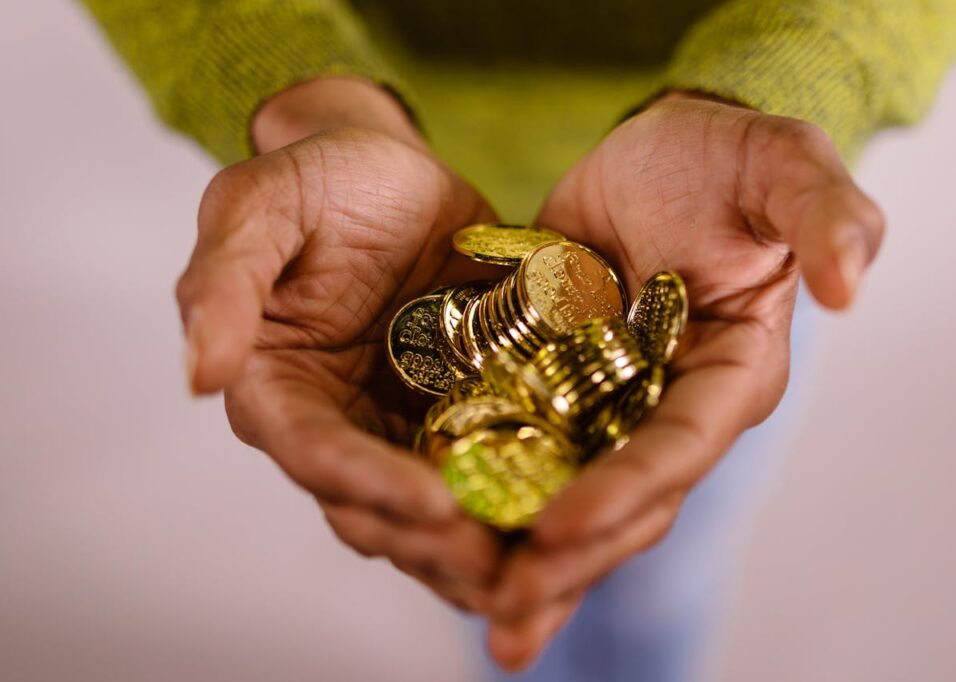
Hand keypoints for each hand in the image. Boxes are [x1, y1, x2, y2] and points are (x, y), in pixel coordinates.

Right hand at [176, 78, 503, 608]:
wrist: (391, 169)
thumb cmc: (318, 178)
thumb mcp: (260, 206)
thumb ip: (223, 284)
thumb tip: (199, 376)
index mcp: (276, 384)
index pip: (313, 452)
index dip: (368, 484)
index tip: (435, 504)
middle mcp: (336, 421)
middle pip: (373, 505)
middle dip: (431, 542)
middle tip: (498, 564)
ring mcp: (398, 423)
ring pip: (429, 507)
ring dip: (476, 545)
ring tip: (538, 565)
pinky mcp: (456, 410)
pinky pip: (484, 466)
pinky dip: (515, 499)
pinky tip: (564, 522)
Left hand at [483, 92, 884, 667]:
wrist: (657, 149)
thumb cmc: (726, 158)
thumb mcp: (782, 166)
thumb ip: (824, 216)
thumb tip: (848, 289)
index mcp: (731, 373)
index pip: (679, 446)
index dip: (625, 489)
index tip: (557, 528)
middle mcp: (670, 406)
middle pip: (625, 500)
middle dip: (571, 556)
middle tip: (503, 607)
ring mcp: (610, 404)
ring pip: (572, 496)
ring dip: (531, 559)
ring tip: (478, 612)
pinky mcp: (556, 385)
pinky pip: (526, 452)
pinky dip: (494, 499)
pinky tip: (444, 542)